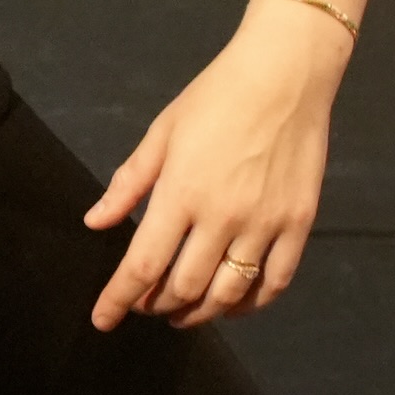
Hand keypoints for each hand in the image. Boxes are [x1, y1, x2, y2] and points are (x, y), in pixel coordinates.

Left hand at [82, 4, 345, 329]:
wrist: (286, 74)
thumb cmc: (216, 96)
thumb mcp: (162, 133)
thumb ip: (128, 183)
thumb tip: (96, 223)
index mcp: (181, 192)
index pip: (142, 265)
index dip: (118, 300)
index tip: (103, 320)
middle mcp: (222, 216)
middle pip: (183, 288)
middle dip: (156, 305)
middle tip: (147, 304)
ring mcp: (265, 223)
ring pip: (228, 294)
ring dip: (199, 312)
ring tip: (183, 312)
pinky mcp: (299, 223)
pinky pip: (274, 283)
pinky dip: (249, 305)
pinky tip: (232, 304)